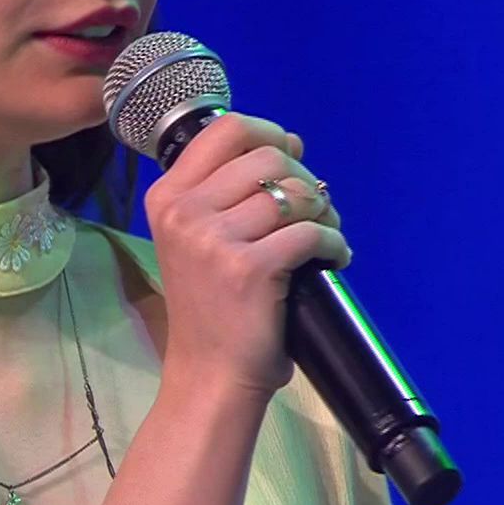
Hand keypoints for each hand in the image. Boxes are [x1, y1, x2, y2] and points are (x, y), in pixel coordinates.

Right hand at [140, 113, 345, 397]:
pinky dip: (335, 243)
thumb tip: (289, 143)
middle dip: (305, 177)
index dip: (268, 132)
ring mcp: (213, 239)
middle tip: (316, 209)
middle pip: (267, 156)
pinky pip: (311, 233)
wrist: (209, 374)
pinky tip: (336, 258)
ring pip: (294, 192)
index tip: (290, 154)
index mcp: (167, 197)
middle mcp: (183, 211)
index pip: (224, 130)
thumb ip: (227, 190)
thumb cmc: (211, 307)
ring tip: (327, 234)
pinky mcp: (249, 268)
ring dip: (325, 211)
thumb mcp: (197, 238)